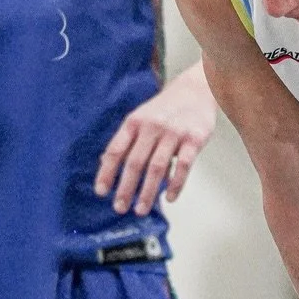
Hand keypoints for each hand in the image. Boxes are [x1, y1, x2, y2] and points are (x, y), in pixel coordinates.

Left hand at [95, 64, 216, 215]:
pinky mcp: (194, 139)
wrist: (196, 89)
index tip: (101, 192)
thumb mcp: (141, 117)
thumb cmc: (165, 108)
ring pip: (157, 167)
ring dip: (148, 191)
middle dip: (126, 188)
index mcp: (134, 122)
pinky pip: (184, 166)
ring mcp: (174, 133)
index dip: (106, 172)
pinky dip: (176, 184)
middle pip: (135, 162)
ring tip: (141, 209)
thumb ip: (126, 139)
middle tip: (120, 208)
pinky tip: (170, 198)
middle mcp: (152, 127)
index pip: (115, 150)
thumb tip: (105, 163)